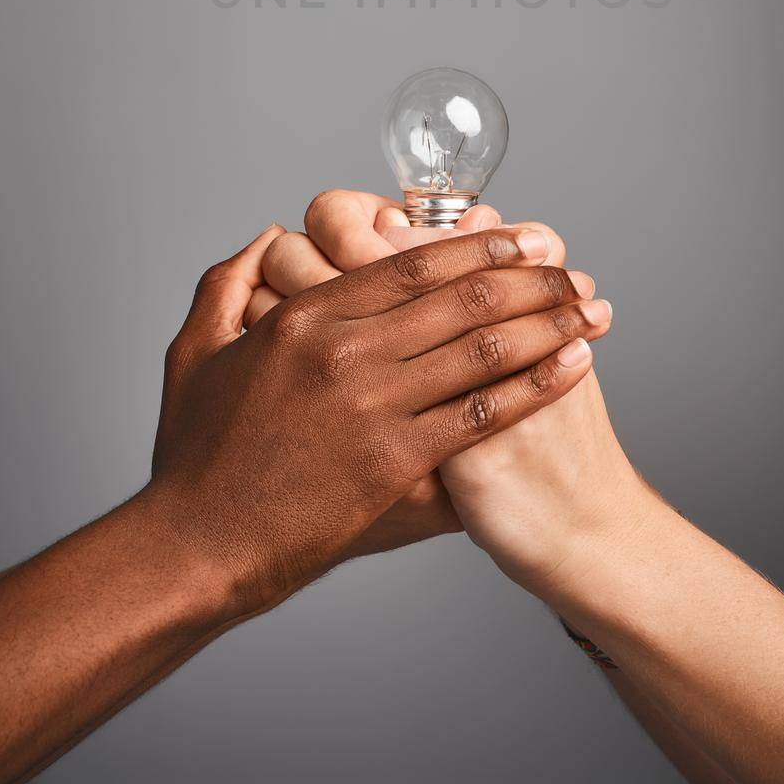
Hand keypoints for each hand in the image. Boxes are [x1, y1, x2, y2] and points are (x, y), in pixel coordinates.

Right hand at [149, 218, 601, 619]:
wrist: (197, 546)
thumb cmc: (194, 453)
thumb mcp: (196, 350)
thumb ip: (230, 281)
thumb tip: (269, 237)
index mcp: (307, 317)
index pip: (413, 264)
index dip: (479, 246)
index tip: (522, 238)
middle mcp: (347, 352)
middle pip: (462, 298)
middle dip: (530, 279)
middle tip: (572, 271)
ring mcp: (374, 408)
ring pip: (483, 349)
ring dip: (546, 324)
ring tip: (590, 311)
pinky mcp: (393, 464)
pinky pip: (481, 415)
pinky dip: (535, 386)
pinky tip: (571, 367)